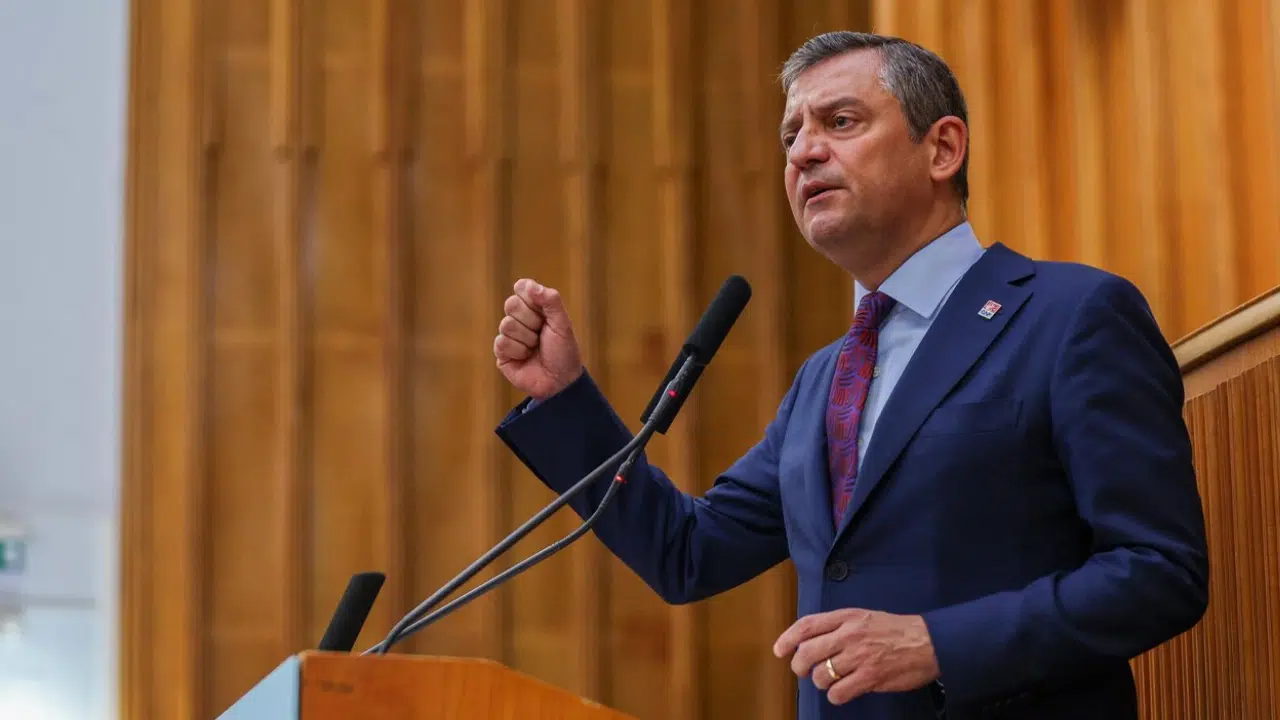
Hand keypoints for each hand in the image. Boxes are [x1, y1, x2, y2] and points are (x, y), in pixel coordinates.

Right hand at [494, 278, 583, 399]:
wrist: (560, 382)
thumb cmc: (564, 352)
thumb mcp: (563, 324)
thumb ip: (551, 301)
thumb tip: (530, 286)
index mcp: (535, 308)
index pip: (522, 288)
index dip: (531, 298)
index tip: (544, 312)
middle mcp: (520, 319)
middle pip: (511, 304)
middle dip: (531, 321)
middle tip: (542, 334)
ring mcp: (509, 335)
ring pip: (506, 324)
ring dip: (527, 339)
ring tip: (536, 348)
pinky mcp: (501, 352)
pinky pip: (501, 342)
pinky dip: (518, 351)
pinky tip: (526, 358)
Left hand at [772, 608, 939, 705]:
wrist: (928, 642)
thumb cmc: (895, 630)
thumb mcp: (864, 616)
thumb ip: (838, 625)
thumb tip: (811, 641)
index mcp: (846, 617)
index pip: (807, 626)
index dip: (787, 638)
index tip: (779, 650)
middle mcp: (849, 635)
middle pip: (807, 653)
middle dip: (799, 666)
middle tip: (804, 671)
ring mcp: (859, 657)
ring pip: (821, 675)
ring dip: (821, 682)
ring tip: (831, 680)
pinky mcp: (870, 677)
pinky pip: (838, 692)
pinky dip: (836, 695)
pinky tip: (843, 692)